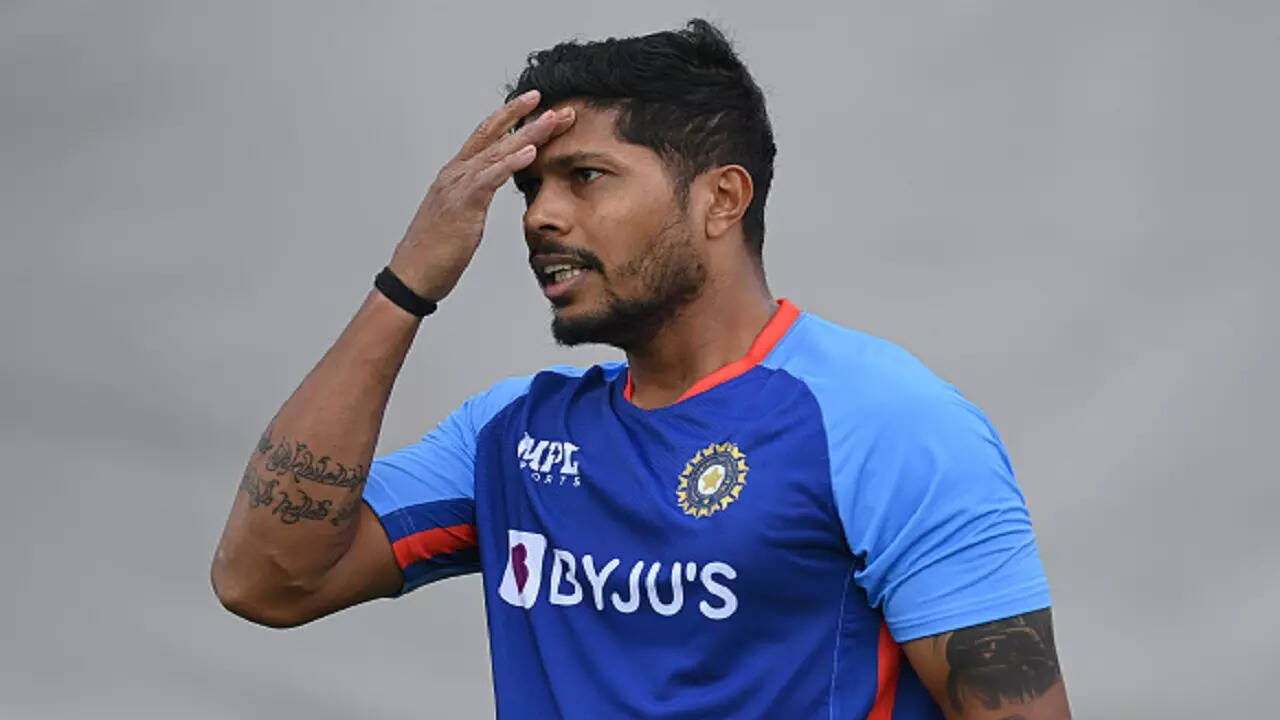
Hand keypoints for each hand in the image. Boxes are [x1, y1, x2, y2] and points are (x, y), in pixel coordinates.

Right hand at [388, 90, 574, 301]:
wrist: (413, 273)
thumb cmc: (435, 250)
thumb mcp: (460, 215)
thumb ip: (475, 195)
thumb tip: (490, 188)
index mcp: (456, 174)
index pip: (486, 135)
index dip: (510, 117)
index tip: (535, 104)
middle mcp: (456, 173)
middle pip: (495, 135)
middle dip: (526, 117)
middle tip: (557, 106)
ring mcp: (457, 186)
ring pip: (497, 151)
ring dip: (528, 134)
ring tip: (553, 121)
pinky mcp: (462, 204)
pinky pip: (490, 178)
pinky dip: (511, 163)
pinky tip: (530, 152)